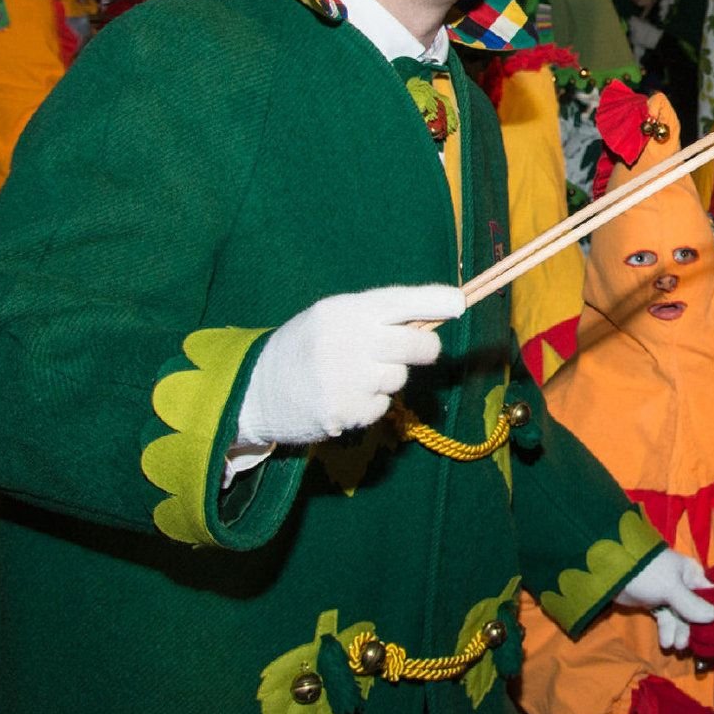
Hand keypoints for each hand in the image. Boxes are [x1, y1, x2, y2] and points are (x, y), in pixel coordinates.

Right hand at [234, 284, 462, 446]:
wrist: (254, 389)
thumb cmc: (305, 346)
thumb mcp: (332, 317)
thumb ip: (375, 316)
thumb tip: (432, 318)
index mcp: (342, 311)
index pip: (397, 301)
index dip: (432, 302)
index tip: (459, 303)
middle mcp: (345, 341)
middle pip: (416, 345)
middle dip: (426, 348)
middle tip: (422, 349)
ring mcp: (344, 379)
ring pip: (399, 378)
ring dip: (388, 378)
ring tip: (355, 375)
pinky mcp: (342, 412)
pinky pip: (382, 406)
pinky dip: (371, 404)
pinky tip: (345, 396)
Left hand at [616, 548, 713, 651]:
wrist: (612, 570)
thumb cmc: (648, 572)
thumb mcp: (672, 587)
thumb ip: (691, 604)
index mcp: (692, 573)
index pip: (712, 594)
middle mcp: (684, 583)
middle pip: (696, 610)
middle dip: (693, 628)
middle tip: (687, 645)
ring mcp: (669, 594)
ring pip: (680, 617)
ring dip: (679, 631)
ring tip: (674, 646)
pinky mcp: (655, 602)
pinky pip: (666, 619)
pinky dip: (667, 630)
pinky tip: (666, 642)